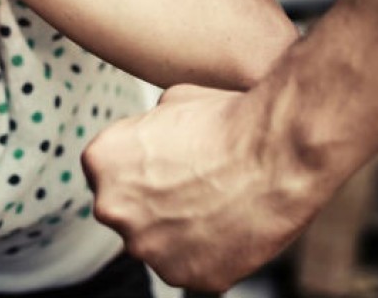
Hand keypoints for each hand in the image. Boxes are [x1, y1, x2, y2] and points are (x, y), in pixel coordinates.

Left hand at [82, 83, 325, 291]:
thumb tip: (152, 133)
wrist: (276, 153)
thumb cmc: (229, 122)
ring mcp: (148, 248)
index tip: (169, 163)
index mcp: (101, 161)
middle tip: (195, 183)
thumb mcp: (172, 100)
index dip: (142, 167)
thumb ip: (147, 127)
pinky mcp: (186, 277)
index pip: (109, 172)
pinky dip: (210, 252)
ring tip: (219, 202)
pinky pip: (192, 266)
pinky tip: (231, 225)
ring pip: (158, 243)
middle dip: (155, 201)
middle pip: (129, 211)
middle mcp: (112, 209)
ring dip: (180, 229)